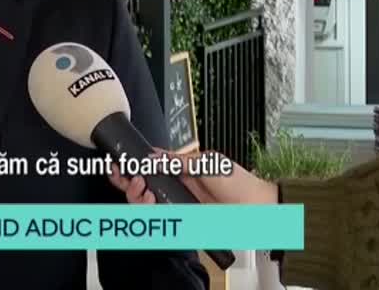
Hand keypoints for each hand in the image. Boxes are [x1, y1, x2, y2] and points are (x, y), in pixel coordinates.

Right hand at [109, 149, 278, 204]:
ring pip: (145, 205)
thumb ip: (178, 161)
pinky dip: (147, 211)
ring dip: (136, 195)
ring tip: (142, 188)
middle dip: (127, 182)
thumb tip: (153, 156)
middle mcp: (176, 189)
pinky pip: (158, 219)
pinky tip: (148, 200)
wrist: (259, 209)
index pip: (150, 168)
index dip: (133, 166)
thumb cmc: (239, 184)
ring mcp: (178, 206)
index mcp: (182, 171)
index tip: (119, 164)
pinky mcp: (182, 223)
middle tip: (124, 176)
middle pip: (141, 187)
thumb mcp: (207, 163)